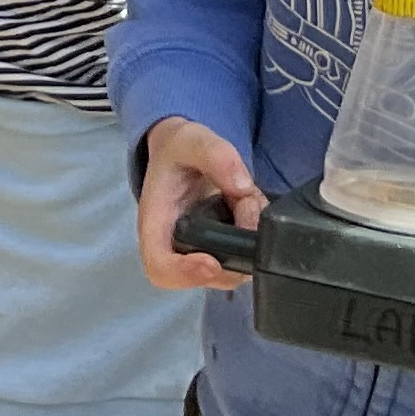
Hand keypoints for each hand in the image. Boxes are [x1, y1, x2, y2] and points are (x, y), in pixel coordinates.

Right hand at [137, 117, 261, 289]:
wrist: (183, 153)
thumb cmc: (179, 149)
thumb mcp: (191, 138)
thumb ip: (215, 154)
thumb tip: (242, 187)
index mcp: (157, 223)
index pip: (160, 266)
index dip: (185, 274)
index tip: (212, 262)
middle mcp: (177, 246)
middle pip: (204, 277)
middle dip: (235, 250)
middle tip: (245, 205)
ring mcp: (202, 253)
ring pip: (233, 268)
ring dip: (250, 238)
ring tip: (248, 198)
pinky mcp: (223, 251)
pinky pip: (246, 256)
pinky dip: (257, 232)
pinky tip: (252, 203)